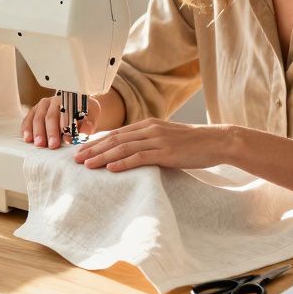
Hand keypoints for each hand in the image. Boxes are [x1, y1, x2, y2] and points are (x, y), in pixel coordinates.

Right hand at [21, 93, 100, 149]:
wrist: (78, 109)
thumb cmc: (85, 113)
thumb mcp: (92, 117)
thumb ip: (89, 124)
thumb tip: (85, 131)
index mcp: (69, 99)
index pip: (66, 113)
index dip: (66, 127)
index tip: (67, 140)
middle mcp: (54, 100)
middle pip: (50, 116)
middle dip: (50, 132)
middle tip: (52, 145)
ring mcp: (43, 105)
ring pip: (37, 117)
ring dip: (37, 131)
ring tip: (38, 144)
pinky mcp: (35, 111)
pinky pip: (28, 118)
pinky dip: (27, 128)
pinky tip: (27, 138)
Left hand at [72, 118, 233, 171]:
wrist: (217, 141)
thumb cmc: (193, 143)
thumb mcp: (167, 137)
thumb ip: (149, 141)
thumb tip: (130, 152)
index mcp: (148, 125)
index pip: (116, 133)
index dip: (96, 142)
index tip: (82, 151)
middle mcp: (149, 129)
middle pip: (115, 139)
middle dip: (93, 149)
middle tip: (76, 160)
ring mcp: (158, 140)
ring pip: (123, 148)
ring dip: (103, 157)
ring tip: (87, 165)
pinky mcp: (166, 152)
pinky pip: (140, 157)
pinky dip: (123, 163)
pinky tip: (110, 168)